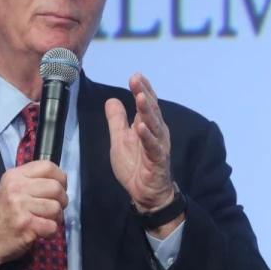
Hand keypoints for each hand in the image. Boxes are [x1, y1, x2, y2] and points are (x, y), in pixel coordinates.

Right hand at [0, 161, 67, 267]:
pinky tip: (44, 233)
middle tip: (55, 209)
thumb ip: (32, 181)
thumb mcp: (11, 189)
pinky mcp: (26, 225)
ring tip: (47, 221)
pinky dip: (52, 232)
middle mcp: (17, 188)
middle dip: (62, 201)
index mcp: (15, 176)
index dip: (60, 178)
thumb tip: (60, 181)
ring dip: (57, 218)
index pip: (48, 166)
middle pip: (56, 188)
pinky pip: (52, 226)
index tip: (60, 188)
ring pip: (56, 208)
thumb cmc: (4, 214)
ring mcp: (21, 206)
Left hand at [105, 73, 174, 211]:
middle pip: (151, 109)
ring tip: (139, 97)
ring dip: (146, 111)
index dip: (142, 89)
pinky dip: (146, 136)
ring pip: (153, 125)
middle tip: (136, 79)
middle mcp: (157, 132)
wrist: (146, 193)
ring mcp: (158, 146)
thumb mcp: (120, 139)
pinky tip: (140, 126)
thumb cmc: (136, 166)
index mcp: (148, 126)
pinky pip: (152, 147)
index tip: (135, 76)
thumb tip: (112, 100)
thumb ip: (117, 121)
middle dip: (144, 93)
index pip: (147, 104)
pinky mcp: (157, 160)